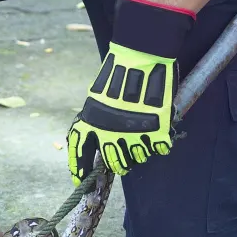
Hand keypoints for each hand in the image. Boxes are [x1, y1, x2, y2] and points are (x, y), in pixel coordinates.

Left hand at [68, 0, 194, 183]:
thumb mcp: (99, 97)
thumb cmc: (120, 73)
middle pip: (113, 161)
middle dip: (119, 164)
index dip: (78, 167)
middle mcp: (111, 131)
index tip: (81, 181)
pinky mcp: (156, 130)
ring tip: (142, 140)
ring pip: (136, 158)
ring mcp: (134, 132)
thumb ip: (99, 120)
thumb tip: (100, 141)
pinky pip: (157, 149)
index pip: (78, 149)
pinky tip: (158, 136)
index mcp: (93, 121)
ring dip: (139, 153)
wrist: (141, 55)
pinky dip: (158, 145)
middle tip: (123, 161)